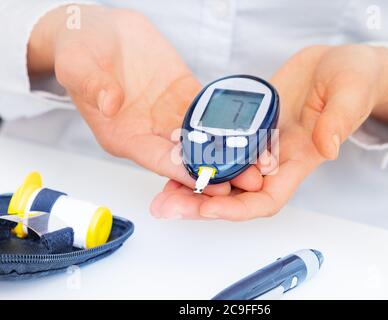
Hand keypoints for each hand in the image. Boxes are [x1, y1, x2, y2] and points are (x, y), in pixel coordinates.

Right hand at [28, 5, 264, 193]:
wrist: (97, 30)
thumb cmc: (81, 51)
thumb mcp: (77, 64)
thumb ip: (92, 85)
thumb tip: (110, 102)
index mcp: (124, 135)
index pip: (158, 160)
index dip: (185, 172)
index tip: (211, 180)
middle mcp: (150, 132)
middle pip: (188, 158)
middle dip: (218, 170)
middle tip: (250, 179)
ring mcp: (169, 115)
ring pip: (204, 139)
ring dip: (231, 151)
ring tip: (261, 159)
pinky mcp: (184, 95)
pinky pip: (209, 111)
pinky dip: (229, 121)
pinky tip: (252, 127)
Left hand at [150, 44, 387, 219]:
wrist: (335, 66)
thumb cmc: (352, 80)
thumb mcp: (351, 92)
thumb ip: (340, 118)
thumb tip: (328, 146)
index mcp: (300, 159)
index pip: (267, 198)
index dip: (238, 208)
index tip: (208, 207)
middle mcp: (275, 159)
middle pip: (235, 194)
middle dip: (201, 204)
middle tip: (168, 205)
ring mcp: (258, 144)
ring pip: (222, 174)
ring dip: (191, 185)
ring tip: (162, 191)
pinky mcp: (246, 127)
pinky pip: (218, 147)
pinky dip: (197, 155)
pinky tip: (175, 154)